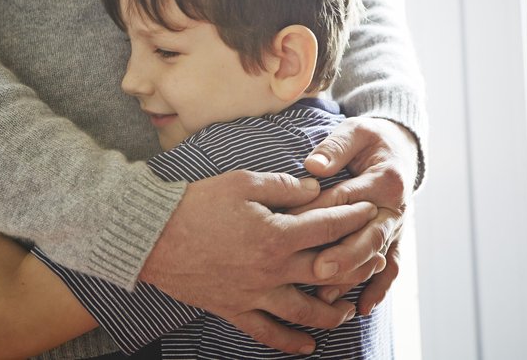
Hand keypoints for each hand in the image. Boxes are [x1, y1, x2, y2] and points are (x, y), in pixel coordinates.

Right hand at [139, 170, 377, 354]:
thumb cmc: (197, 203)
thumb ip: (284, 186)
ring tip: (347, 311)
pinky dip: (290, 343)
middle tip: (374, 260)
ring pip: (305, 312)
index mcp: (277, 235)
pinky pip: (267, 333)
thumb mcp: (243, 182)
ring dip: (331, 312)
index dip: (353, 217)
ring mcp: (254, 294)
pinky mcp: (234, 309)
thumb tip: (314, 189)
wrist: (153, 235)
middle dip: (356, 265)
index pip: (328, 227)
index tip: (369, 211)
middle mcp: (272, 270)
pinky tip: (307, 346)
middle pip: (327, 273)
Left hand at [293, 117, 417, 314]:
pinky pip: (391, 267)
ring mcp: (397, 227)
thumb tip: (313, 166)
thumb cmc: (370, 139)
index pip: (346, 200)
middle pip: (368, 236)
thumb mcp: (355, 132)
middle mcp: (395, 207)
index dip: (317, 213)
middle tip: (317, 269)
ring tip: (326, 295)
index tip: (289, 225)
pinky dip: (379, 288)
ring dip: (353, 277)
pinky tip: (362, 307)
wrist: (400, 150)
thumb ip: (335, 148)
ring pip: (375, 257)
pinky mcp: (395, 239)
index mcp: (384, 180)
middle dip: (343, 254)